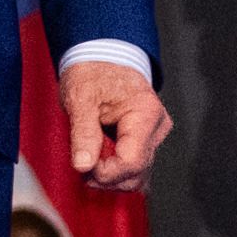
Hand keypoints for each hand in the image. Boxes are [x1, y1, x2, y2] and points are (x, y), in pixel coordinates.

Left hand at [61, 59, 170, 189]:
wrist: (101, 60)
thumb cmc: (92, 74)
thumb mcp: (80, 98)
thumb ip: (83, 133)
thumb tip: (83, 165)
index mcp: (145, 113)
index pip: (132, 162)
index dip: (105, 172)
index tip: (83, 165)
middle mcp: (156, 128)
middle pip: (136, 173)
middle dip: (106, 177)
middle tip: (81, 164)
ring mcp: (154, 136)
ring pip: (137, 176)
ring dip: (110, 177)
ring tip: (88, 161)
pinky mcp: (146, 143)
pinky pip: (134, 168)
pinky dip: (115, 171)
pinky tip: (99, 161)